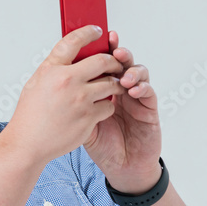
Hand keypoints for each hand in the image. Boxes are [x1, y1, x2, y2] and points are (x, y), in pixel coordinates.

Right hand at [4, 25, 126, 166]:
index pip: (74, 41)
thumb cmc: (30, 114)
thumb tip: (73, 56)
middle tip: (114, 65)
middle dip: (113, 61)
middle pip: (103, 61)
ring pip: (111, 84)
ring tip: (110, 87)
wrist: (28, 143)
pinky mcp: (89, 118)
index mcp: (53, 70)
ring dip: (113, 84)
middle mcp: (67, 81)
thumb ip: (56, 67)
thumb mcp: (36, 82)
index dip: (88, 32)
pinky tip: (99, 107)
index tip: (97, 31)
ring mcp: (80, 100)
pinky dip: (107, 105)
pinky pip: (109, 105)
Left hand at [84, 30, 162, 192]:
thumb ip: (74, 104)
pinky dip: (141, 87)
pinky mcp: (149, 109)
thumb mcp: (80, 123)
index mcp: (102, 89)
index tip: (95, 38)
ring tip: (123, 74)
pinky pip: (148, 92)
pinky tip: (132, 90)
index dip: (100, 50)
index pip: (101, 63)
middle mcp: (120, 89)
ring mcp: (136, 98)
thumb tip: (57, 83)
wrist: (121, 168)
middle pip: (121, 62)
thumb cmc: (102, 145)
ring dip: (131, 69)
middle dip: (117, 53)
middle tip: (113, 49)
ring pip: (138, 72)